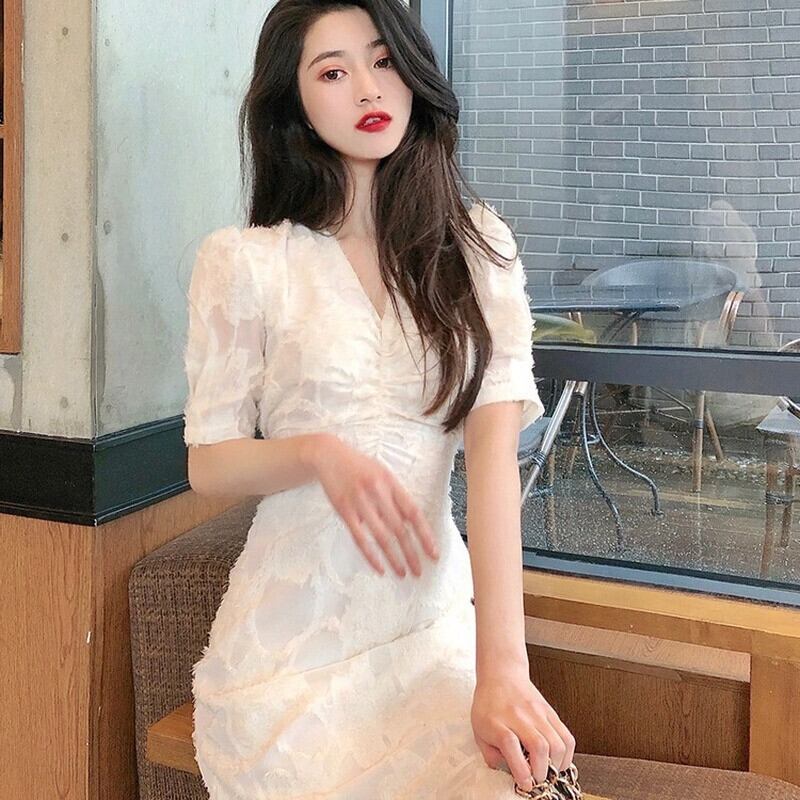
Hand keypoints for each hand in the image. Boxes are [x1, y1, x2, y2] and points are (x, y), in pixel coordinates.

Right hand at [313, 434, 439, 577]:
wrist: (329, 456)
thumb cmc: (360, 466)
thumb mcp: (383, 474)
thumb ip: (396, 496)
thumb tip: (412, 523)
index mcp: (391, 482)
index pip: (413, 512)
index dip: (425, 534)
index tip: (433, 553)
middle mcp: (377, 492)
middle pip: (399, 529)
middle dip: (411, 553)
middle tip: (419, 571)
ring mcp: (360, 502)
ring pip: (381, 536)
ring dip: (394, 558)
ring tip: (403, 573)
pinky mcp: (344, 511)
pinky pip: (360, 538)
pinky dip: (371, 555)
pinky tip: (380, 568)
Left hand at [471, 665, 575, 791]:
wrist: (501, 674)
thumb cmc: (489, 705)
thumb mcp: (479, 731)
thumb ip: (491, 755)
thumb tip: (509, 774)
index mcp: (496, 722)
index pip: (510, 745)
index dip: (520, 770)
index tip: (525, 784)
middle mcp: (518, 716)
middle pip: (538, 746)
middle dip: (542, 772)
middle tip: (537, 780)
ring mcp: (537, 713)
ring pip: (557, 743)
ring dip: (556, 765)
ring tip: (548, 771)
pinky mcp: (550, 712)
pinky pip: (567, 736)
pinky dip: (566, 754)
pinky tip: (558, 760)